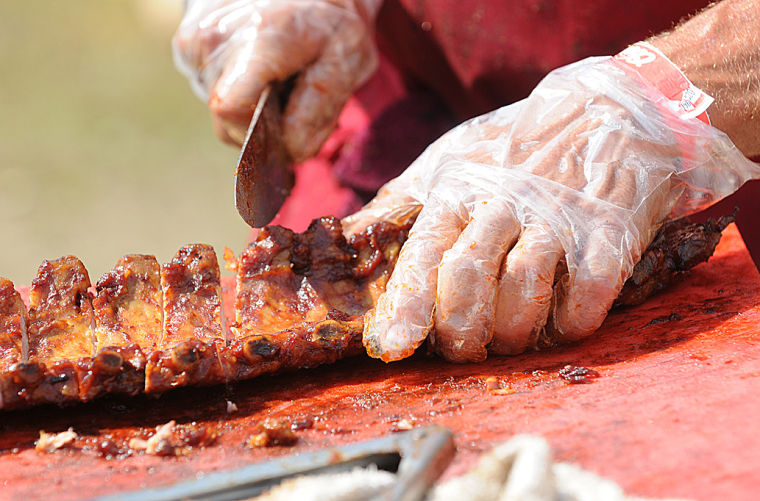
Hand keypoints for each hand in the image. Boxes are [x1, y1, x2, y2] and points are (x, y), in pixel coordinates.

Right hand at [173, 0, 379, 160]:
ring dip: (251, 107)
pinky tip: (257, 66)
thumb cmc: (329, 25)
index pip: (230, 110)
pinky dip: (237, 91)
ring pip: (219, 113)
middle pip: (227, 122)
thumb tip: (289, 152)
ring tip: (276, 75)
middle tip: (291, 94)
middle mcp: (215, 37)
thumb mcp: (346, 64)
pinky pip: (210, 94)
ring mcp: (194, 41)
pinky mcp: (186, 46)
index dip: (258, 137)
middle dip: (263, 124)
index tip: (286, 130)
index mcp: (258, 38)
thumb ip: (318, 110)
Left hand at [345, 56, 759, 362]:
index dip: (407, 306)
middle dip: (459, 329)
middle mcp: (506, 199)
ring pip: (524, 290)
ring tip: (509, 337)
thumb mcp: (451, 157)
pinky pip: (585, 296)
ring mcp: (561, 216)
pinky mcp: (612, 233)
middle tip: (462, 347)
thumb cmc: (514, 144)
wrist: (612, 107)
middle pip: (468, 276)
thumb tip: (348, 238)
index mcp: (459, 186)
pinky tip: (561, 323)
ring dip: (512, 332)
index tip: (392, 348)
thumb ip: (403, 202)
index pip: (425, 253)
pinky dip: (569, 324)